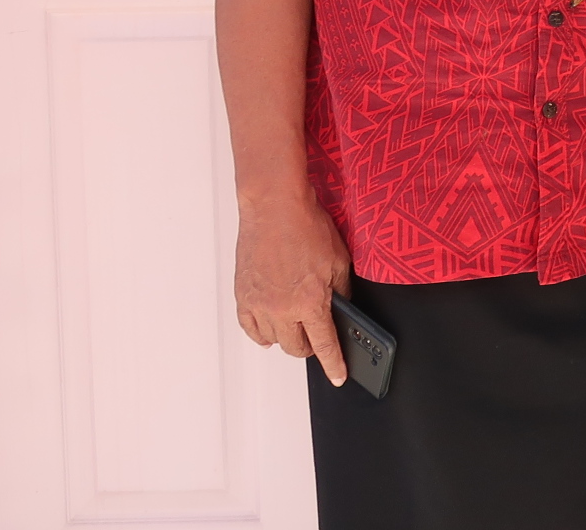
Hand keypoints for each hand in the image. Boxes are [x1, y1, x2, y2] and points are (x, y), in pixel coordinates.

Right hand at [234, 186, 351, 385]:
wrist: (273, 208)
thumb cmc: (307, 227)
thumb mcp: (339, 260)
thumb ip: (341, 291)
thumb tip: (342, 309)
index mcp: (310, 302)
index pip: (325, 345)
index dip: (334, 364)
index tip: (338, 377)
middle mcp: (282, 309)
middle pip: (297, 348)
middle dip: (311, 347)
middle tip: (317, 336)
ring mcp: (259, 305)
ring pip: (274, 341)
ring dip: (287, 337)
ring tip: (296, 323)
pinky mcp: (243, 297)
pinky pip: (251, 329)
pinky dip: (262, 333)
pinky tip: (270, 329)